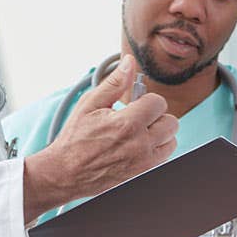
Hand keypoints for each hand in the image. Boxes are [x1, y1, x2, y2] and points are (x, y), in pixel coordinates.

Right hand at [24, 55, 177, 217]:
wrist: (66, 173)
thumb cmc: (75, 138)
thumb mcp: (90, 104)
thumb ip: (114, 82)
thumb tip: (130, 62)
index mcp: (127, 123)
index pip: (158, 102)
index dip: (146, 100)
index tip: (134, 105)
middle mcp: (140, 144)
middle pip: (170, 122)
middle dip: (155, 116)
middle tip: (137, 118)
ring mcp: (144, 162)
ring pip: (170, 140)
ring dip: (159, 134)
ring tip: (137, 134)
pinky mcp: (144, 174)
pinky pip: (164, 157)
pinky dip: (156, 150)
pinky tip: (137, 147)